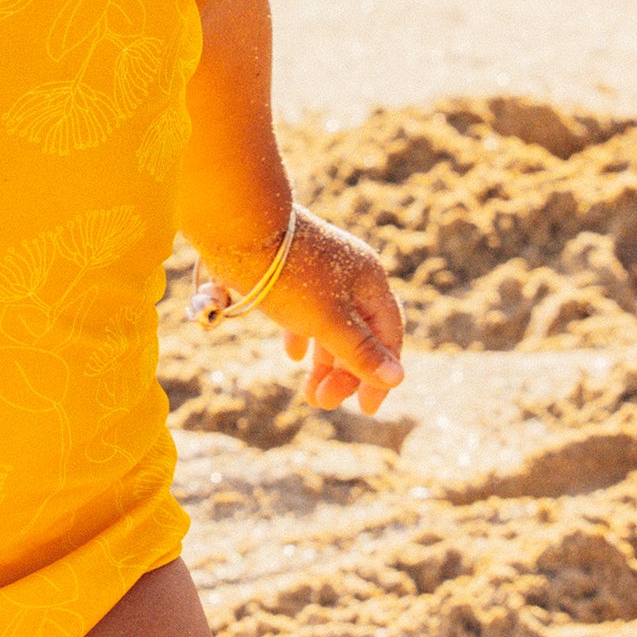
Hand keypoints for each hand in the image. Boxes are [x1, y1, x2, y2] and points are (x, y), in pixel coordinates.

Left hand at [244, 207, 405, 414]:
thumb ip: (360, 351)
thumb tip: (398, 379)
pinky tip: (292, 354)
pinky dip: (302, 335)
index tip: (364, 409)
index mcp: (369, 280)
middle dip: (343, 372)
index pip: (388, 335)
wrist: (238, 228)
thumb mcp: (327, 320)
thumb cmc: (288, 274)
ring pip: (330, 324)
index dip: (380, 375)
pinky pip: (305, 310)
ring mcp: (320, 271)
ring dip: (322, 361)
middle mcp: (350, 274)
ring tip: (308, 393)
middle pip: (358, 333)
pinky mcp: (291, 271)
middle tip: (322, 403)